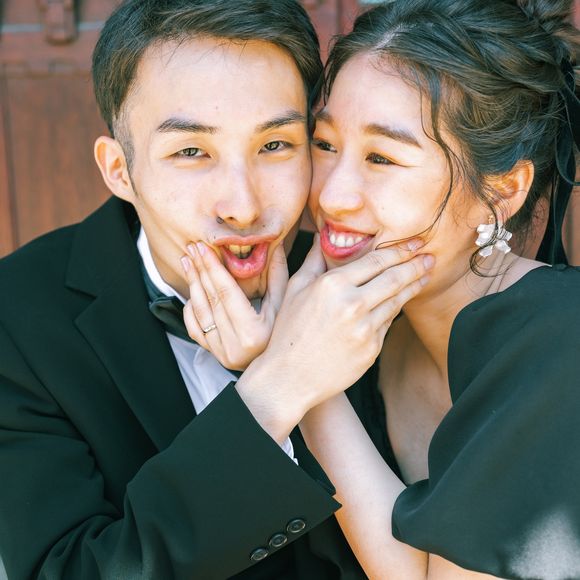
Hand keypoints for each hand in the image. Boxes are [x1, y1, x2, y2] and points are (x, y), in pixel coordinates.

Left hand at [180, 241, 287, 370]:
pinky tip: (191, 291)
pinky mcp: (215, 354)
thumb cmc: (287, 333)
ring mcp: (221, 351)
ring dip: (192, 284)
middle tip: (193, 248)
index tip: (204, 248)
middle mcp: (234, 345)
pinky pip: (195, 329)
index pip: (226, 293)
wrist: (281, 369)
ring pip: (199, 312)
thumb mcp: (286, 305)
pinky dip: (190, 309)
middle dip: (200, 270)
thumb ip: (278, 276)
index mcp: (252, 333)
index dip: (213, 268)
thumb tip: (273, 246)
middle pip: (211, 300)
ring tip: (188, 262)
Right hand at [236, 235, 433, 440]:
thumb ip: (312, 262)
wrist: (290, 377)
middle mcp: (351, 304)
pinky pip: (388, 323)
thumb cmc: (288, 331)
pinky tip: (401, 301)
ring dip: (414, 286)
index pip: (375, 261)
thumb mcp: (294, 290)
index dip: (399, 250)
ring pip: (397, 301)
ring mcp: (364, 328)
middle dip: (415, 265)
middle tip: (429, 256)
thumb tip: (320, 238)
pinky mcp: (372, 349)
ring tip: (425, 275)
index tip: (414, 244)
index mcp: (332, 285)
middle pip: (394, 278)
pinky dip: (395, 310)